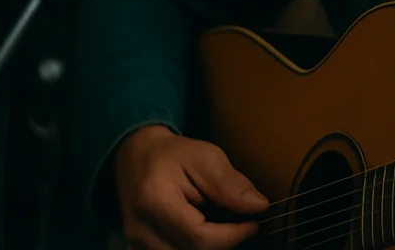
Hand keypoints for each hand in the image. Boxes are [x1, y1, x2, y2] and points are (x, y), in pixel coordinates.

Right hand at [114, 125, 267, 249]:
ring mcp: (135, 242)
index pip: (199, 237)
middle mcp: (140, 228)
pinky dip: (192, 248)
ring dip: (208, 246)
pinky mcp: (137, 249)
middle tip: (239, 223)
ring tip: (219, 224)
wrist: (137, 156)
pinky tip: (202, 231)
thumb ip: (229, 184)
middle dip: (223, 242)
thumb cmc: (174, 154)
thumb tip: (259, 206)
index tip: (254, 223)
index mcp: (155, 201)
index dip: (232, 236)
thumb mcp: (206, 157)